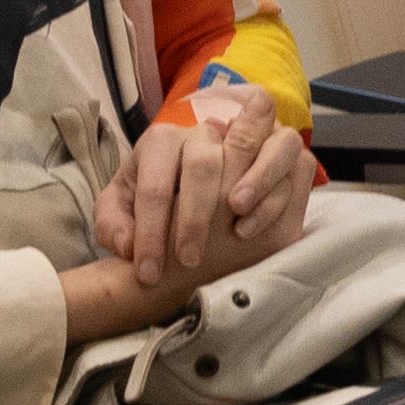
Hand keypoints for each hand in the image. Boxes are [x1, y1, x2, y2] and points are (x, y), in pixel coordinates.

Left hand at [71, 81, 315, 337]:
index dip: (149, 233)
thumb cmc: (153, 199)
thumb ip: (112, 226)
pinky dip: (276, 193)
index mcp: (160, 142)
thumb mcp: (122, 210)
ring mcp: (245, 134)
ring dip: (250, 186)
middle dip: (194, 217)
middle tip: (187, 261)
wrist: (190, 178)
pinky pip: (291, 160)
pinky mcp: (278, 147)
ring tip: (236, 231)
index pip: (153, 185)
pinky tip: (251, 228)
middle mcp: (204, 132)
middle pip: (202, 162)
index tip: (147, 273)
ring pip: (256, 142)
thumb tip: (127, 246)